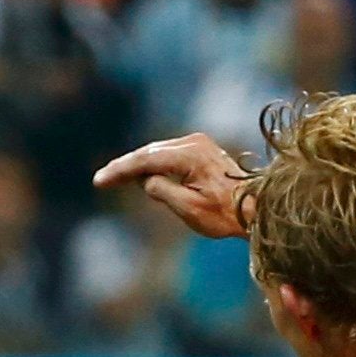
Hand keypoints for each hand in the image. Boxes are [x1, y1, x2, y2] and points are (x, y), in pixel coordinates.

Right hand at [92, 132, 251, 238]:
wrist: (255, 208)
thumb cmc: (225, 214)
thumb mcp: (189, 209)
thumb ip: (161, 191)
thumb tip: (145, 181)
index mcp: (190, 155)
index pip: (145, 160)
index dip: (120, 170)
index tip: (100, 180)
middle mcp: (193, 143)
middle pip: (148, 152)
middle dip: (124, 166)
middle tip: (101, 180)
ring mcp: (197, 144)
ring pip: (157, 152)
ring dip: (137, 165)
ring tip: (115, 178)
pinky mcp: (200, 150)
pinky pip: (167, 155)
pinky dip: (151, 164)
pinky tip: (139, 175)